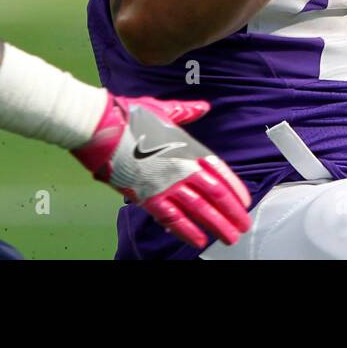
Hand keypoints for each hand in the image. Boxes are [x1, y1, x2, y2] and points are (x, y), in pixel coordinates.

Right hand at [72, 92, 252, 247]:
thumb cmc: (129, 116)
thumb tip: (203, 107)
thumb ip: (186, 111)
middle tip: (243, 226)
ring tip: (230, 238)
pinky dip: (187, 232)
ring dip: (217, 226)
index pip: (220, 172)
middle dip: (232, 213)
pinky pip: (173, 219)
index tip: (245, 202)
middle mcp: (182, 167)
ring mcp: (166, 184)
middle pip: (215, 195)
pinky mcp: (148, 198)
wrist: (101, 126)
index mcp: (188, 146)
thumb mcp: (163, 109)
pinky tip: (199, 240)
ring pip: (199, 211)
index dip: (235, 189)